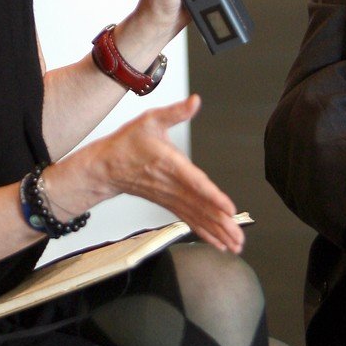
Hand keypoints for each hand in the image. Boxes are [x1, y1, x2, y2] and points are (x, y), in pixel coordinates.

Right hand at [73, 94, 244, 253]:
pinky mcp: (168, 203)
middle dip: (221, 223)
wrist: (106, 166)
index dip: (213, 197)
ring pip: (196, 217)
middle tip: (239, 238)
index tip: (228, 209)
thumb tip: (195, 101)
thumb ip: (175, 112)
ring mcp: (170, 197)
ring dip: (216, 231)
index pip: (195, 183)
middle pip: (200, 207)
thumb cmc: (127, 143)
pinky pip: (188, 219)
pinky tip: (216, 241)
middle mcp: (171, 185)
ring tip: (235, 244)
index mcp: (170, 164)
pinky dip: (203, 232)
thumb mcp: (151, 120)